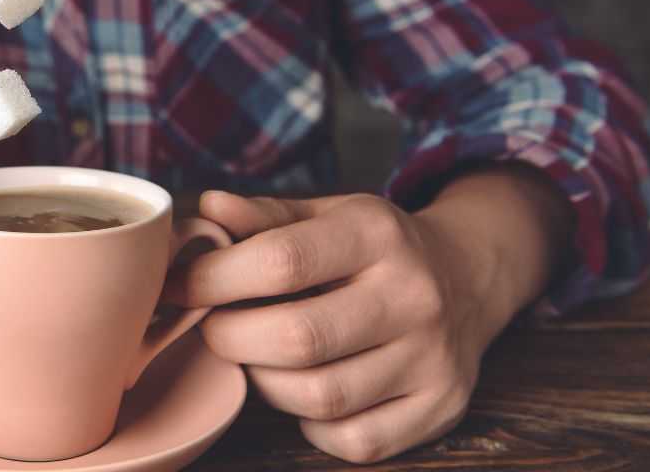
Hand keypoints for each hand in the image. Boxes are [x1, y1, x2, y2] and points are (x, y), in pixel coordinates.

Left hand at [167, 176, 561, 462]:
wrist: (468, 276)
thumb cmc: (373, 247)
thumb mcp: (325, 213)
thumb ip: (263, 215)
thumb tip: (206, 210)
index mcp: (377, 233)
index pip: (280, 261)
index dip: (214, 279)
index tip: (180, 287)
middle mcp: (414, 295)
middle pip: (296, 338)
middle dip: (231, 337)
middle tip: (213, 327)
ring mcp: (433, 358)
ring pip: (319, 397)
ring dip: (266, 383)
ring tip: (258, 355)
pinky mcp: (441, 408)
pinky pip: (352, 439)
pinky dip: (312, 423)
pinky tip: (307, 388)